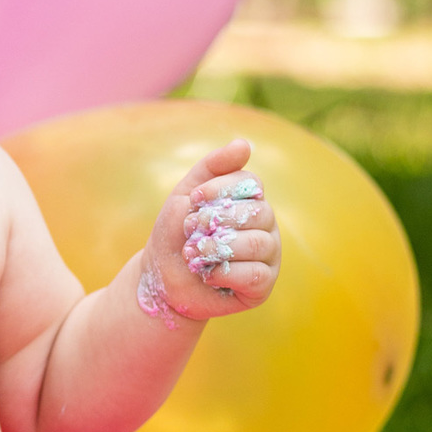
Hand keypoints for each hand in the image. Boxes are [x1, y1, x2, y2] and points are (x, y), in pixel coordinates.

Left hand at [140, 139, 280, 324]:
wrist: (162, 278)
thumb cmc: (176, 235)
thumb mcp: (187, 196)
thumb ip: (212, 168)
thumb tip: (245, 145)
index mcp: (251, 201)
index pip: (251, 183)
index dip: (220, 189)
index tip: (193, 200)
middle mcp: (266, 226)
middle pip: (260, 212)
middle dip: (217, 220)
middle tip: (190, 230)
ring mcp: (268, 256)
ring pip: (258, 243)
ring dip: (218, 247)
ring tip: (194, 253)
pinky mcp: (262, 286)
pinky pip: (256, 275)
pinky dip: (225, 272)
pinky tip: (207, 274)